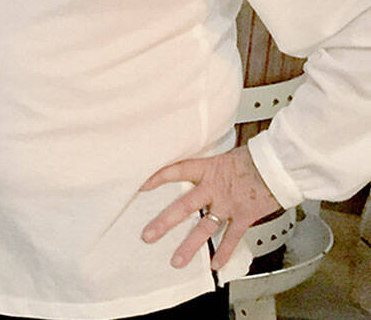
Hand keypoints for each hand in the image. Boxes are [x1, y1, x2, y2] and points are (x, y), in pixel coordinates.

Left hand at [139, 146, 281, 270]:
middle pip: (184, 206)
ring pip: (205, 228)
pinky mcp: (245, 216)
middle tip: (148, 236)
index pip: (175, 170)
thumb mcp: (224, 156)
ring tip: (176, 262)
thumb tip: (193, 168)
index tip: (140, 186)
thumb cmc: (253, 158)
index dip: (156, 177)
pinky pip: (232, 237)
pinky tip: (215, 265)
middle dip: (164, 223)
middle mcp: (214, 188)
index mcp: (207, 169)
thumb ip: (207, 166)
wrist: (280, 164)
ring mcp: (228, 204)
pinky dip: (225, 252)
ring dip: (190, 246)